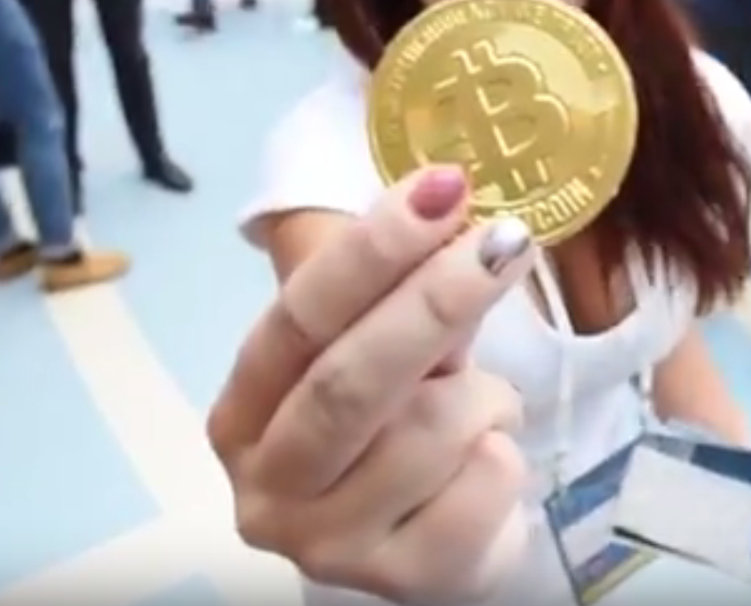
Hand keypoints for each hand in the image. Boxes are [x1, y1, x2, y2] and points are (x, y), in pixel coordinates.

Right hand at [208, 167, 537, 604]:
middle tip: (505, 241)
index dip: (371, 249)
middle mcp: (267, 482)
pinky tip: (489, 457)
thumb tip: (454, 210)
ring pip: (428, 434)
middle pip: (349, 380)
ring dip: (483, 398)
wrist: (435, 543)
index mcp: (245, 409)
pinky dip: (503, 454)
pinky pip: (479, 488)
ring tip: (483, 406)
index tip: (439, 185)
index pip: (299, 317)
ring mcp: (326, 543)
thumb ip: (403, 293)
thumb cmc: (399, 431)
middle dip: (435, 300)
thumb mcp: (386, 351)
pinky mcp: (398, 579)